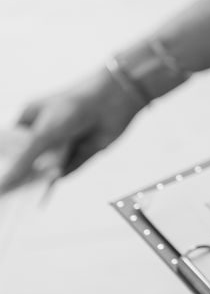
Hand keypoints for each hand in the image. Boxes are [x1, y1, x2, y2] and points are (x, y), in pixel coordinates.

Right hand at [0, 68, 142, 194]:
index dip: (5, 163)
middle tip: (12, 194)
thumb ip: (22, 162)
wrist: (114, 99)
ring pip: (47, 167)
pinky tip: (47, 188)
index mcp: (29, 119)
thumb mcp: (42, 134)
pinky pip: (66, 170)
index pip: (10, 146)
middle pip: (28, 160)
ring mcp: (63, 142)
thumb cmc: (75, 105)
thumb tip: (4, 184)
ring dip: (41, 177)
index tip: (1, 184)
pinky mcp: (81, 152)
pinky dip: (59, 177)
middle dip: (23, 174)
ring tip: (29, 193)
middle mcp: (45, 131)